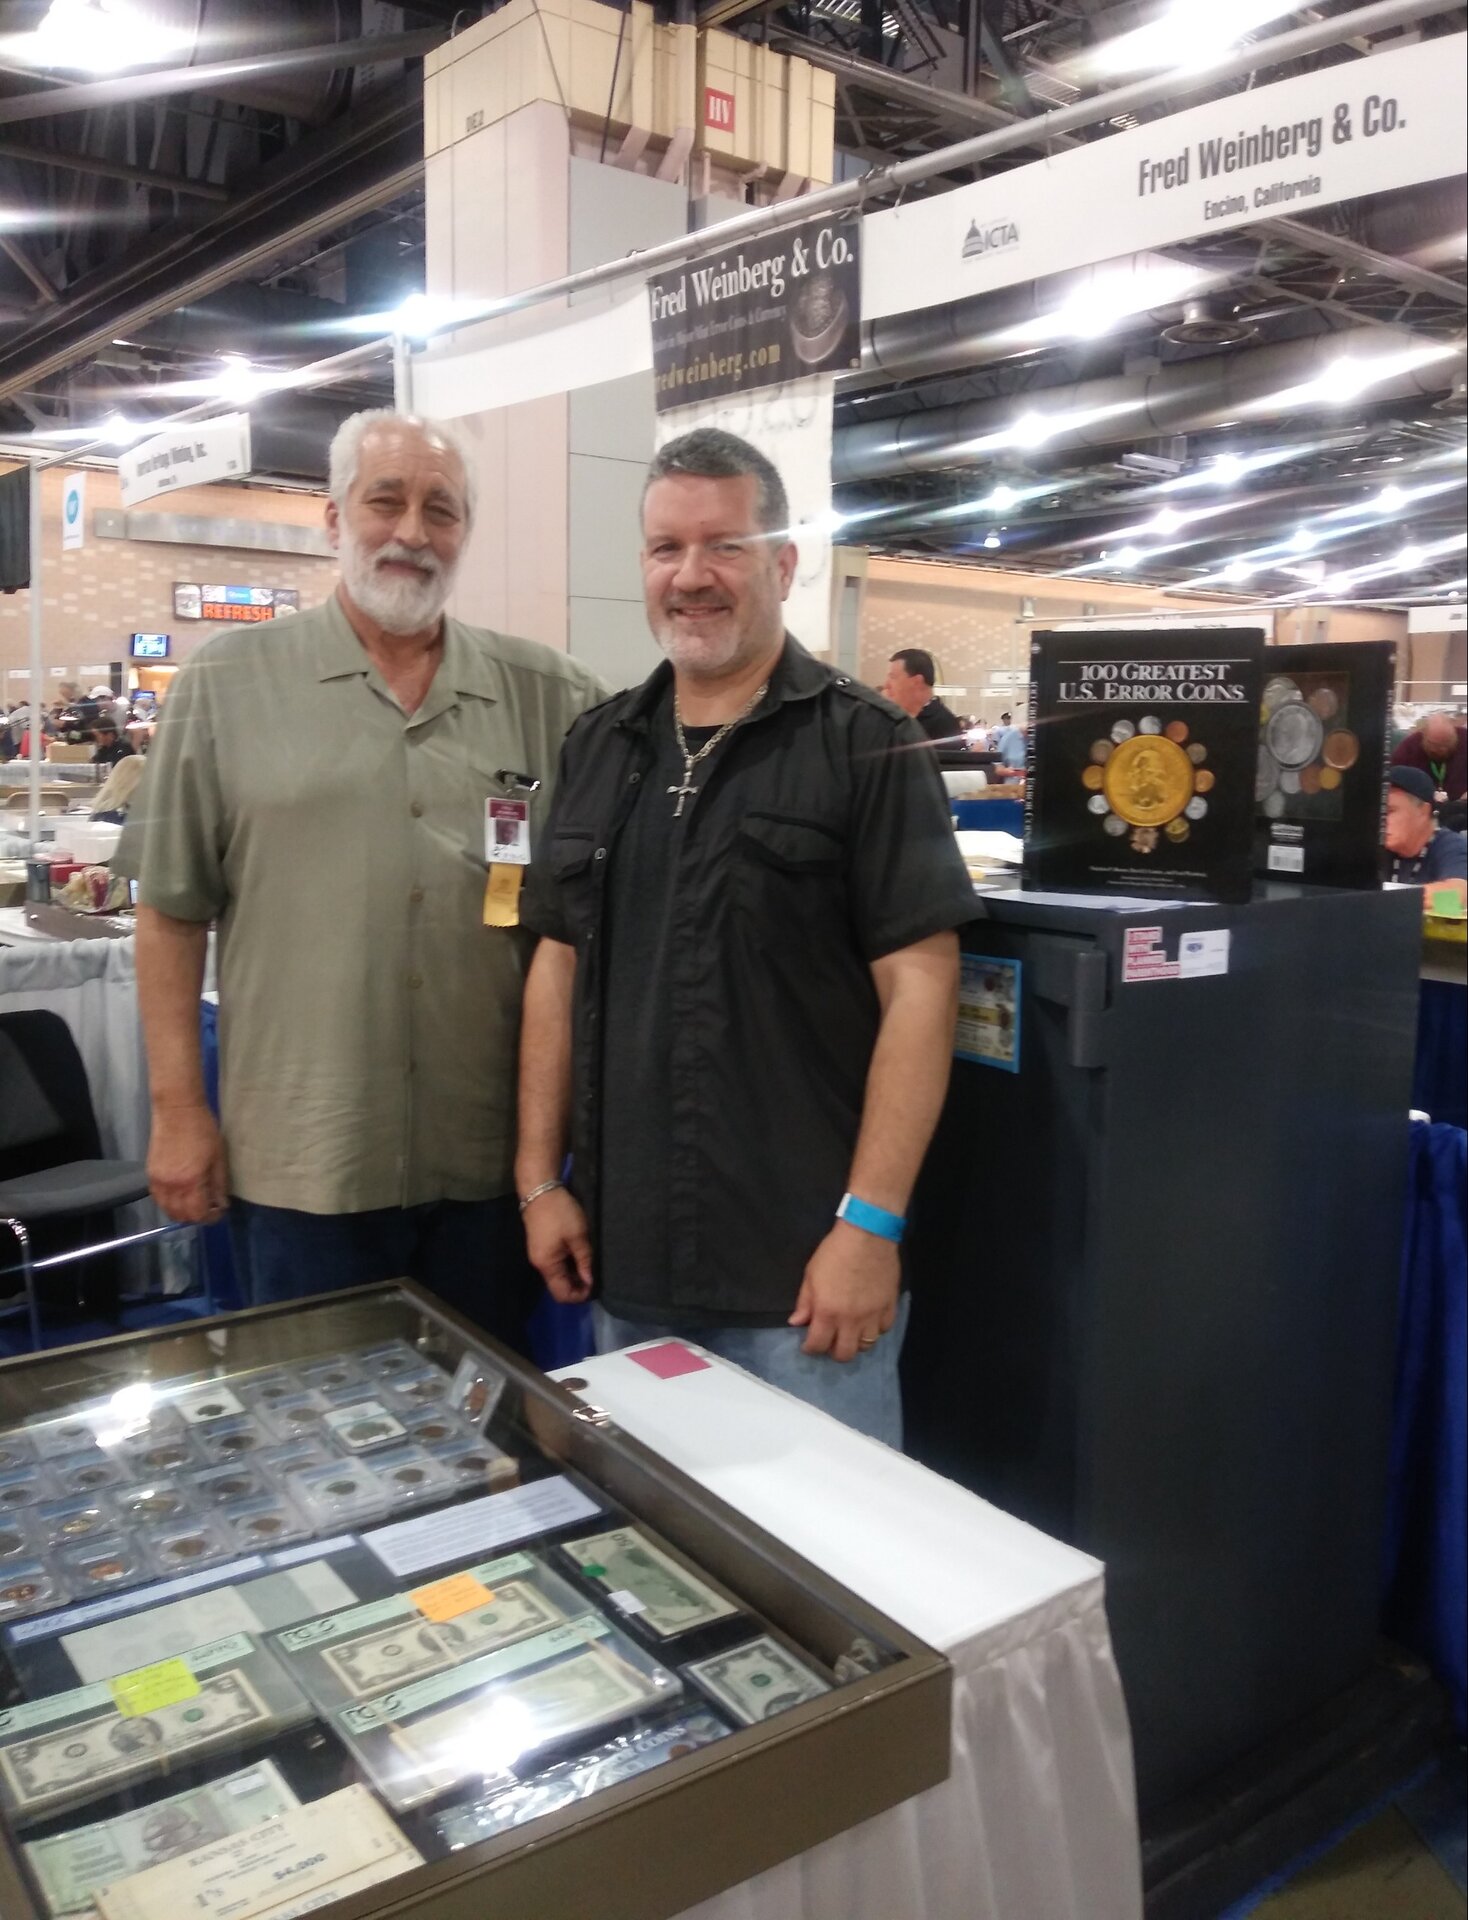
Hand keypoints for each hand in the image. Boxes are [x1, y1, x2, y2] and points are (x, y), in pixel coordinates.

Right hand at [148, 1103, 228, 1223]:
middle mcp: (170, 1186)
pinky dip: (169, 1202)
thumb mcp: (218, 1158)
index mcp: (189, 1182)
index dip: (211, 1217)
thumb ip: (219, 1185)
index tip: (219, 1210)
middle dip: (196, 1216)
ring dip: (181, 1211)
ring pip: (167, 1209)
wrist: (177, 1110)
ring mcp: (157, 1181)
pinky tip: (180, 1194)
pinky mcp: (150, 1173)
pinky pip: (158, 1198)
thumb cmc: (203, 1130)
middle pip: (180, 1216)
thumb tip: (221, 1204)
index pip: (198, 1214)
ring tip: (195, 1201)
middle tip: (208, 1207)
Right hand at [522, 1186, 593, 1302]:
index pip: (561, 1293)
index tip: (594, 1286)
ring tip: (589, 1266)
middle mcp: (539, 1265)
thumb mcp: (578, 1236)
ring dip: (573, 1275)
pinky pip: (554, 1264)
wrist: (540, 1191)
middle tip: (595, 1276)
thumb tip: (589, 1281)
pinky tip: (579, 1256)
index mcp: (547, 1265)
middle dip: (577, 1286)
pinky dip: (567, 1265)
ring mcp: (538, 1256)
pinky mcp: (540, 1247)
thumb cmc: (560, 1213)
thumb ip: (584, 1260)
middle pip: (558, 1286)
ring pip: (557, 1275)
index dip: (578, 1295)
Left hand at [788, 1220, 899, 1361]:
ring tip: (850, 1332)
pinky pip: (884, 1329)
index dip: (810, 1348)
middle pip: (844, 1354)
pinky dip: (875, 1329)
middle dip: (834, 1352)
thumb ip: (804, 1302)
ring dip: (856, 1342)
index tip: (808, 1344)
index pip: (817, 1345)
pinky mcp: (889, 1306)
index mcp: (827, 1312)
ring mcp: (873, 1316)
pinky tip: (869, 1321)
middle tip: (830, 1341)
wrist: (867, 1236)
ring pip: (867, 1345)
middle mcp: (851, 1320)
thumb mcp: (811, 1275)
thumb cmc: (834, 1252)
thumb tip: (796, 1322)